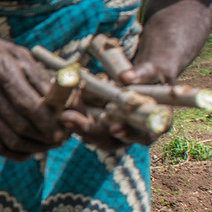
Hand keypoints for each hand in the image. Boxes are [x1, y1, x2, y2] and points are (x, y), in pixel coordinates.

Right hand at [0, 23, 67, 159]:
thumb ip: (42, 78)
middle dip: (49, 137)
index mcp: (2, 71)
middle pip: (22, 127)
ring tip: (52, 142)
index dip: (51, 122)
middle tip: (64, 136)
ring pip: (12, 141)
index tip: (67, 126)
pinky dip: (18, 153)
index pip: (30, 105)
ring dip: (37, 147)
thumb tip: (66, 103)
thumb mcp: (20, 55)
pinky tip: (31, 148)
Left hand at [60, 50, 179, 151]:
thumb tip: (125, 77)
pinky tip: (58, 95)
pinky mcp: (96, 123)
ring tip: (58, 107)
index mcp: (152, 126)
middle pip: (108, 140)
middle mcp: (130, 134)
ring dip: (72, 121)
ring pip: (90, 132)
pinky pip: (81, 119)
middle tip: (67, 118)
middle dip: (87, 129)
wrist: (141, 76)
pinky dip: (70, 109)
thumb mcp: (152, 71)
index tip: (114, 128)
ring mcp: (110, 131)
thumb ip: (142, 74)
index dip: (128, 134)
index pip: (142, 137)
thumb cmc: (152, 75)